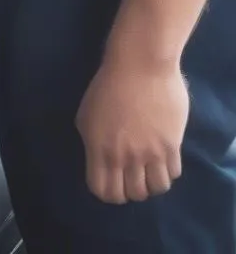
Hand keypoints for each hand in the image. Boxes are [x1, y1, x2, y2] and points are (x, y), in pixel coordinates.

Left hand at [76, 55, 187, 203]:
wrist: (139, 65)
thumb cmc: (107, 85)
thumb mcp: (86, 114)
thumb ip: (92, 142)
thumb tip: (101, 160)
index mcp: (99, 148)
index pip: (103, 191)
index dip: (107, 192)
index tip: (111, 182)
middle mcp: (125, 156)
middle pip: (131, 194)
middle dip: (129, 189)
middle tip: (130, 175)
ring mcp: (150, 153)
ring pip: (155, 189)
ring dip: (150, 183)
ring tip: (147, 169)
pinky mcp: (172, 146)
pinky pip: (172, 174)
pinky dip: (167, 171)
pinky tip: (161, 158)